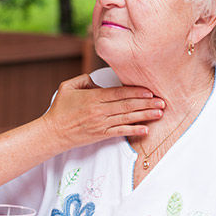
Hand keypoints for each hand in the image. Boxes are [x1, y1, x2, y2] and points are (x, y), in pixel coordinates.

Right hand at [43, 73, 163, 151]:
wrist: (53, 132)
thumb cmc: (59, 109)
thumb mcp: (67, 87)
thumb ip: (84, 80)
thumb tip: (98, 81)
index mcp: (92, 98)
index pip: (118, 93)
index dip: (135, 92)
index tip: (149, 91)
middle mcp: (98, 111)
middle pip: (126, 105)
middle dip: (146, 103)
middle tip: (162, 101)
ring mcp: (100, 124)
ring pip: (126, 118)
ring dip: (144, 115)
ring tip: (159, 113)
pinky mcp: (100, 135)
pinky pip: (120, 132)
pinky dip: (133, 131)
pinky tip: (145, 129)